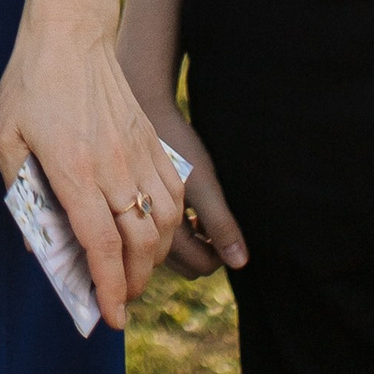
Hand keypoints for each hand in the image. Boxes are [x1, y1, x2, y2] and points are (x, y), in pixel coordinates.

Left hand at [0, 0, 188, 325]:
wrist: (69, 32)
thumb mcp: (5, 138)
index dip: (108, 288)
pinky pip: (174, 192)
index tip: (111, 317)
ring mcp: (138, 152)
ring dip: (155, 258)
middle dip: (133, 284)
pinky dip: (171, 223)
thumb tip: (36, 242)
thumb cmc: (29, 83)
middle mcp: (113, 166)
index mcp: (74, 170)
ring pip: (164, 222)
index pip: (101, 245)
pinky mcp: (153, 139)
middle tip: (119, 301)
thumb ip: (20, 191)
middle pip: (140, 244)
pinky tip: (156, 233)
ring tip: (134, 273)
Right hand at [130, 89, 247, 279]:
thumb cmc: (176, 144)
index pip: (201, 266)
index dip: (220, 256)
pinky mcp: (133, 205)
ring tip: (201, 217)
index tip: (226, 235)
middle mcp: (147, 231)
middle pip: (186, 264)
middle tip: (216, 226)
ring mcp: (139, 219)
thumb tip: (240, 263)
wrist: (143, 107)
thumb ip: (220, 224)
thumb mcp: (204, 183)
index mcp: (163, 231)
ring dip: (192, 242)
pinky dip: (178, 228)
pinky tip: (186, 205)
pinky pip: (162, 232)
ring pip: (173, 252)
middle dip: (206, 252)